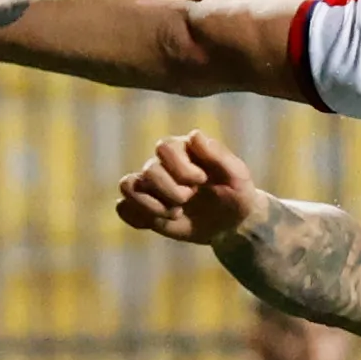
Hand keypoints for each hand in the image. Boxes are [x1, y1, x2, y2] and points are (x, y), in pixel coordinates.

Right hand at [117, 131, 264, 245]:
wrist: (233, 223)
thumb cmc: (237, 193)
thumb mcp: (237, 174)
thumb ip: (218, 154)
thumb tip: (194, 136)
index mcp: (181, 150)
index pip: (164, 148)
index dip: (182, 168)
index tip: (202, 181)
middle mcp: (161, 165)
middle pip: (148, 172)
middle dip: (173, 192)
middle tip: (191, 200)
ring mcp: (150, 187)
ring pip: (128, 186)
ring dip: (151, 206)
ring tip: (174, 213)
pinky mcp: (145, 208)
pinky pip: (123, 209)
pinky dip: (138, 218)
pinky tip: (159, 223)